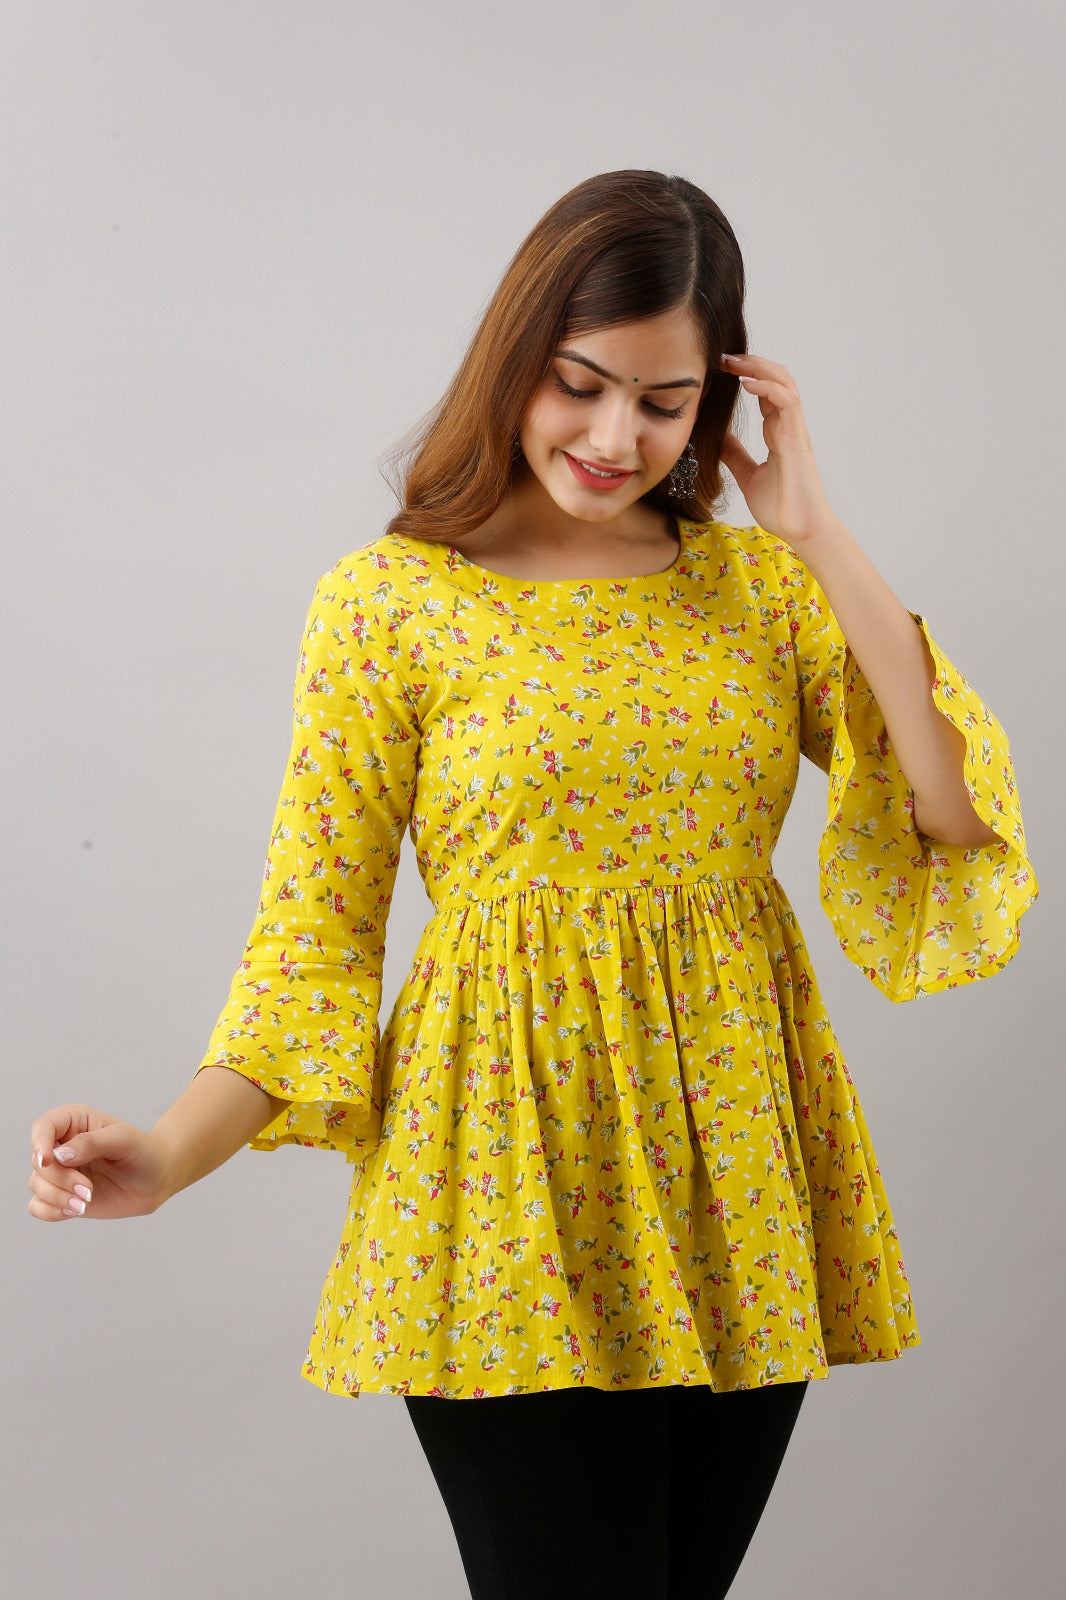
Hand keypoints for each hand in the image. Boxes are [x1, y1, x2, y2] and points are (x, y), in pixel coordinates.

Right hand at [28, 1105, 173, 1221]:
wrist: (158, 1179)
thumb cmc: (144, 1151)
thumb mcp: (123, 1140)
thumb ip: (91, 1143)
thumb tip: (58, 1156)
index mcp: (75, 1122)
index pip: (43, 1127)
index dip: (39, 1144)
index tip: (48, 1161)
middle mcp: (62, 1146)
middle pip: (38, 1162)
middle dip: (60, 1179)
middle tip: (89, 1189)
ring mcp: (61, 1172)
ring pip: (36, 1184)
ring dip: (58, 1197)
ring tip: (87, 1201)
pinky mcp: (63, 1195)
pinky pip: (38, 1207)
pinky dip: (50, 1211)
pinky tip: (75, 1210)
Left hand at [718, 354, 838, 547]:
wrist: (801, 530)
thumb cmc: (781, 508)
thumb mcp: (748, 476)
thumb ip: (735, 455)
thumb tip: (717, 437)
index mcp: (778, 432)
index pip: (764, 391)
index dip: (745, 374)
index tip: (719, 367)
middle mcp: (788, 426)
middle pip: (776, 378)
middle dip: (750, 363)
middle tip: (722, 356)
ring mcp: (795, 430)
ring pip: (784, 383)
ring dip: (758, 367)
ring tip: (732, 361)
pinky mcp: (797, 439)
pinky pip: (787, 402)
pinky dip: (768, 387)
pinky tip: (746, 382)